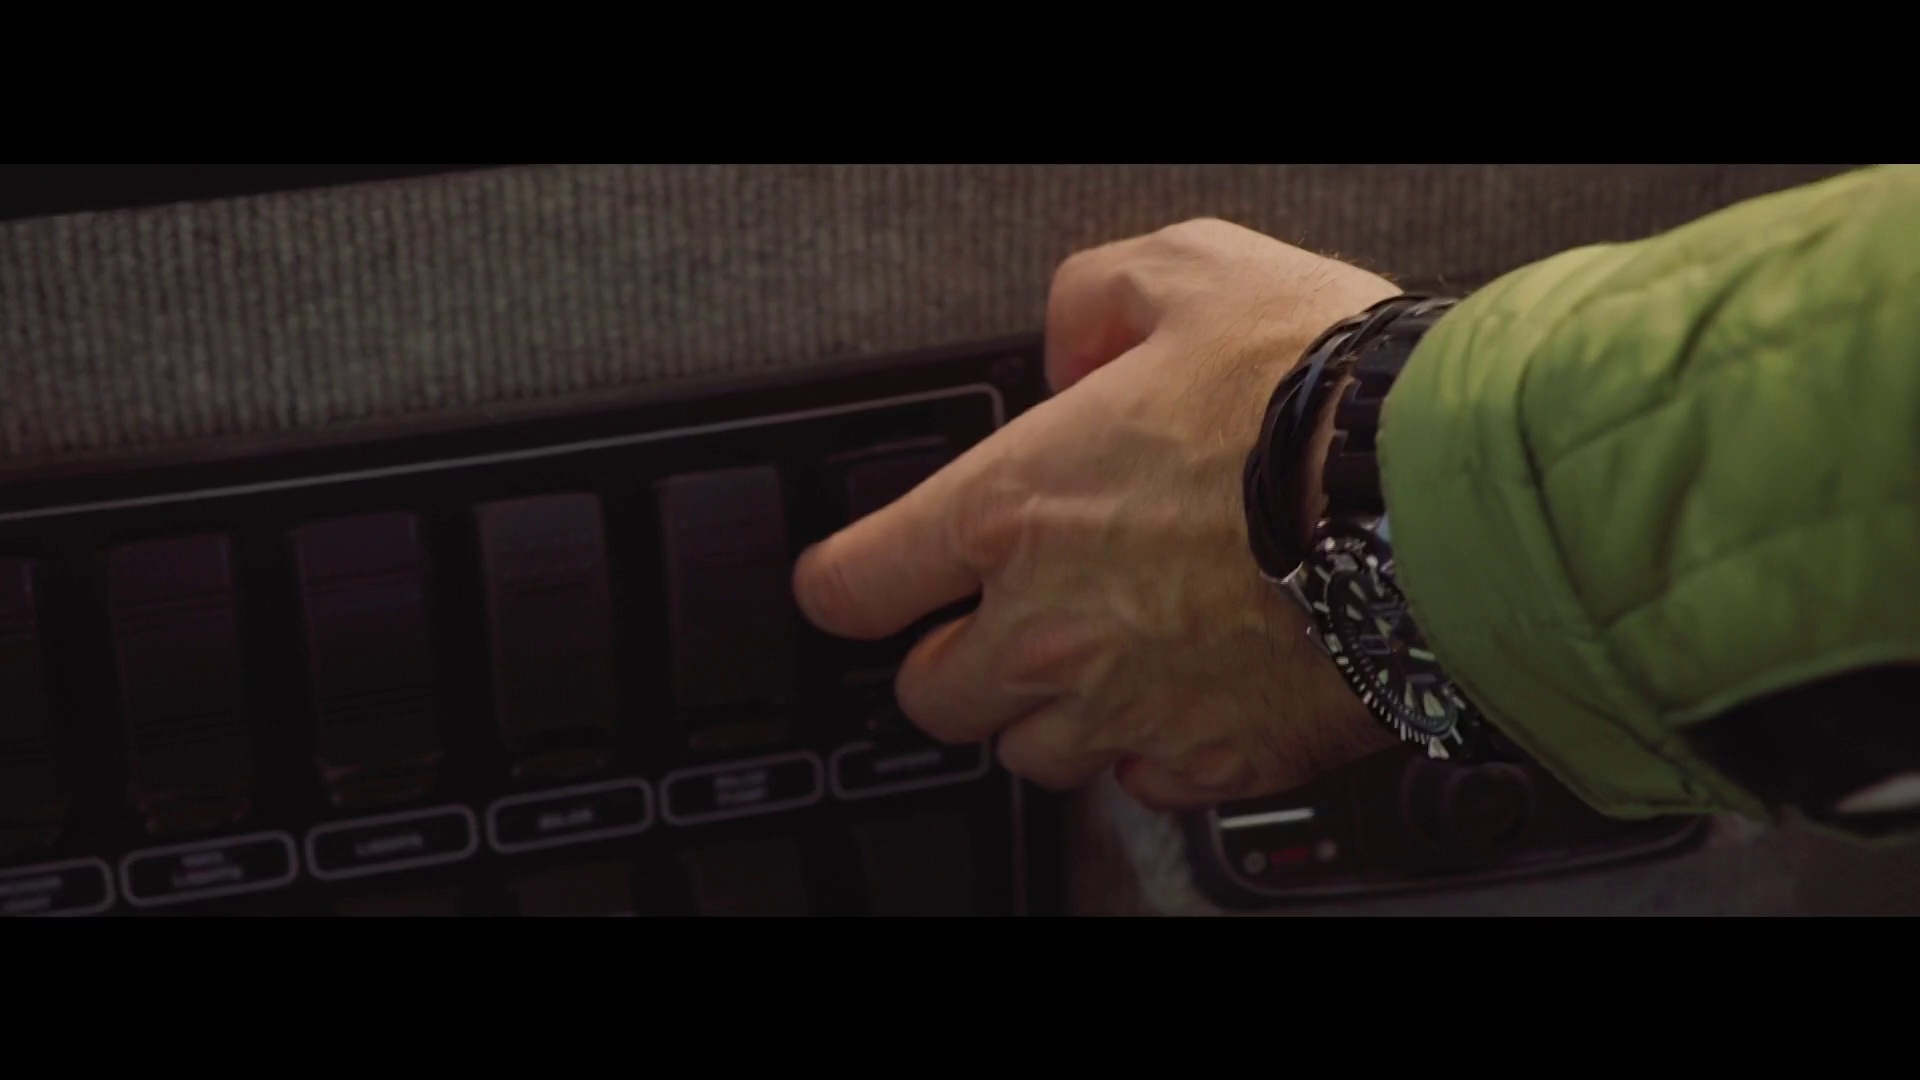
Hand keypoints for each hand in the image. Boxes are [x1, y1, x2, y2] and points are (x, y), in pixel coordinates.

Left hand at [793, 219, 1402, 810]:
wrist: (1448, 500)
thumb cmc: (1324, 393)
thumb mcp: (1194, 270)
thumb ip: (1099, 297)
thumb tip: (1074, 341)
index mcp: (1015, 509)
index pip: (857, 584)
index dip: (847, 583)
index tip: (862, 582)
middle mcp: (1050, 629)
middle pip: (932, 696)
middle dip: (955, 659)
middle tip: (1005, 617)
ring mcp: (1129, 708)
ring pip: (1031, 754)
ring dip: (1052, 711)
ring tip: (1114, 652)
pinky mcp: (1214, 763)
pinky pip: (1142, 784)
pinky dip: (1153, 746)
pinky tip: (1196, 686)